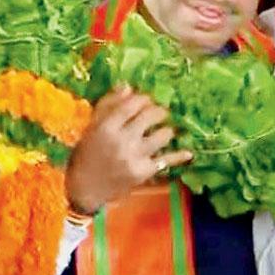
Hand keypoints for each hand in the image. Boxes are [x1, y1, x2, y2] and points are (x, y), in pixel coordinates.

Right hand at [65, 87, 191, 214]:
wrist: (85, 188)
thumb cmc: (88, 153)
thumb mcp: (92, 127)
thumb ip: (108, 105)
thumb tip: (128, 86)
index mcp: (105, 127)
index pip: (132, 104)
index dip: (144, 98)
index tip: (147, 100)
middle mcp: (121, 141)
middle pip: (151, 116)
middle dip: (159, 111)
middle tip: (159, 113)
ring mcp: (134, 158)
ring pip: (163, 135)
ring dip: (166, 130)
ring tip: (163, 131)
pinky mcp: (144, 172)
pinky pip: (167, 160)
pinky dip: (179, 156)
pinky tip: (188, 152)